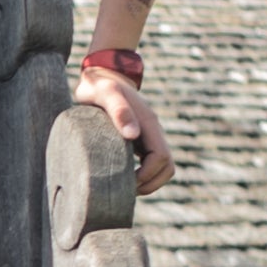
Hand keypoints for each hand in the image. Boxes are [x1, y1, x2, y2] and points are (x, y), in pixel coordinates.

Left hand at [76, 64, 175, 193]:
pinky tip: (121, 177)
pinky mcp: (140, 139)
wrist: (101, 76)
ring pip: (163, 168)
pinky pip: (151, 163)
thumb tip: (133, 135)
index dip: (147, 175)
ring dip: (149, 182)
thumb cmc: (99, 85)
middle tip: (125, 189)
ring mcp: (148, 136)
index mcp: (149, 123)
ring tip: (124, 187)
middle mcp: (153, 131)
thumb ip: (118, 110)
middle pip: (167, 167)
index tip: (125, 181)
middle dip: (150, 183)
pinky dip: (143, 176)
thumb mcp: (104, 93)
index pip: (161, 158)